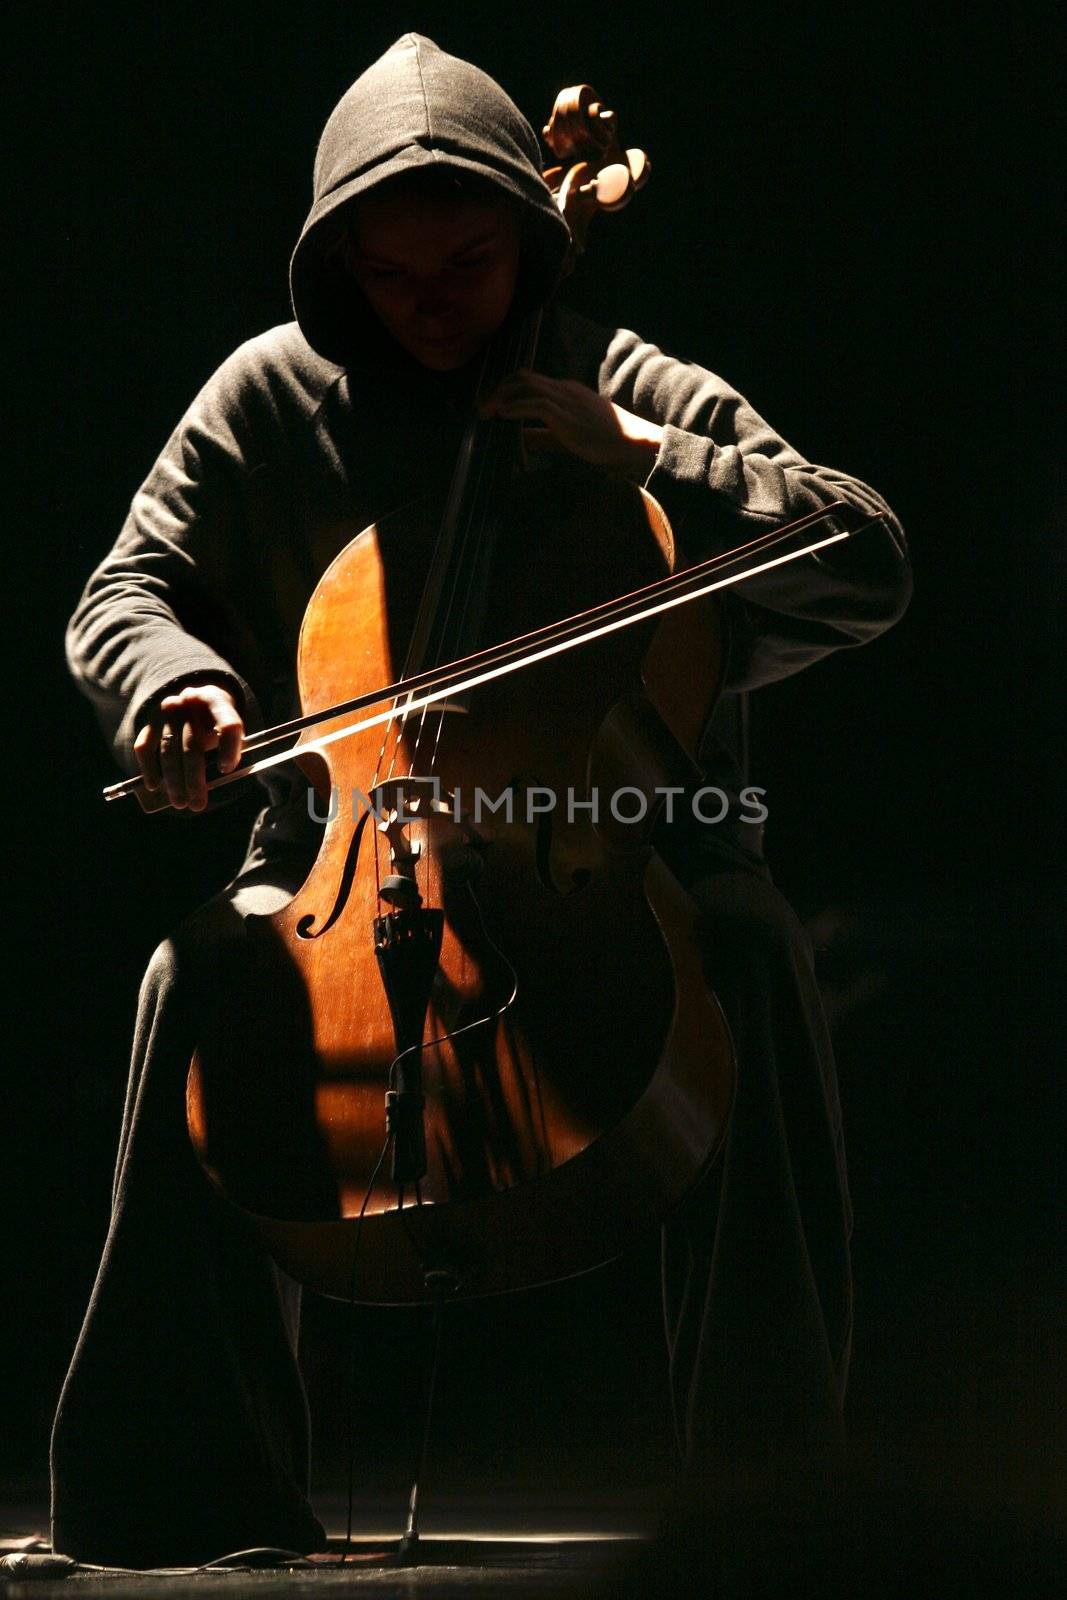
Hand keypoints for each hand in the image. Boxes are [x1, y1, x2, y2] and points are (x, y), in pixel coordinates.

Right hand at [133, 683, 243, 811]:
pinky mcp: (149, 721)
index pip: (227, 725)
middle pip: (193, 745)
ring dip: (174, 781)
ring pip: (169, 750)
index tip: (226, 770)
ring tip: (180, 802)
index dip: (229, 749)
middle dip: (195, 780)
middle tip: (197, 804)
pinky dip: (148, 768)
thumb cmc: (214, 720)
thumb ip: (229, 744)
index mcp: (217, 701)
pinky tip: (154, 786)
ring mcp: (166, 711)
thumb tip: (223, 773)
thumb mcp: (227, 725)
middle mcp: (189, 703)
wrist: (190, 699)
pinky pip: (144, 747)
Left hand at [479, 371, 663, 474]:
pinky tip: (502, 416)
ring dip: (502, 397)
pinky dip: (516, 408)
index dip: (507, 388)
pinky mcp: (567, 415)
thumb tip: (521, 440)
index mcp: (565, 391)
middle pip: (523, 377)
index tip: (491, 401)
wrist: (631, 440)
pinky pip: (536, 404)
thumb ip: (544, 435)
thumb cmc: (604, 439)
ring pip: (526, 386)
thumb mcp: (567, 435)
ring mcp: (565, 399)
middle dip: (499, 389)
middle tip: (482, 406)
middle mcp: (563, 389)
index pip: (530, 380)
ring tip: (486, 411)